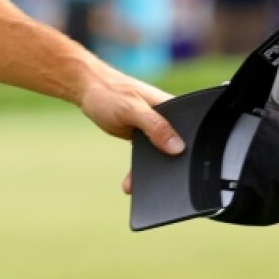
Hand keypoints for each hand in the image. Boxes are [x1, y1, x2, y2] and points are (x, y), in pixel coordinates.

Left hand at [76, 68, 183, 194]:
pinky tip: (130, 184)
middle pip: (176, 148)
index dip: (191, 153)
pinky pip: (145, 157)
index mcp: (173, 107)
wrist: (87, 91)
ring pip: (160, 156)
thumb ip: (154, 125)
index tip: (185, 175)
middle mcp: (168, 120)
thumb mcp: (131, 108)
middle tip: (162, 187)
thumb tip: (177, 147)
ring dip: (151, 173)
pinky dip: (138, 170)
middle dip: (170, 169)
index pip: (190, 132)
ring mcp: (156, 129)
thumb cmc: (109, 92)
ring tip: (138, 187)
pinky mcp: (143, 137)